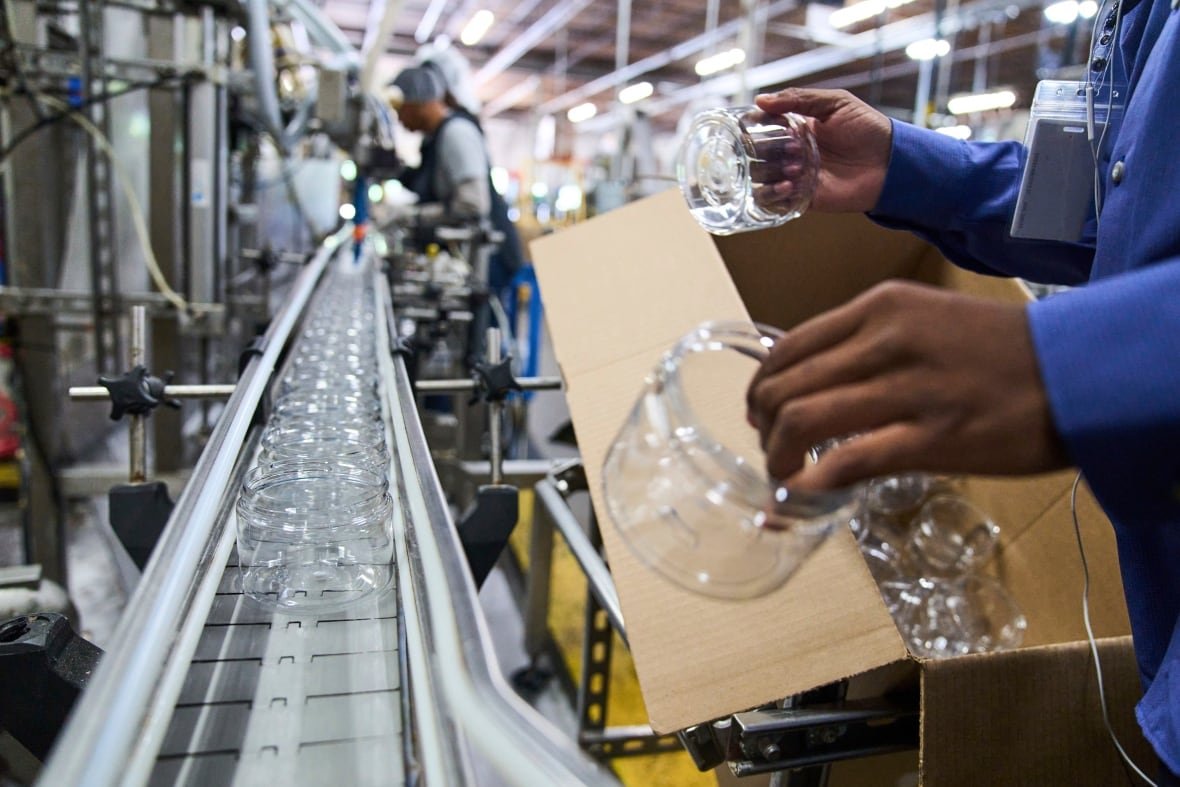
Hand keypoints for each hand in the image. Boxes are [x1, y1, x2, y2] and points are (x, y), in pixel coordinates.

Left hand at [745, 281, 1069, 488]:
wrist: (1081, 369)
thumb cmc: (1004, 349)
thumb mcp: (927, 320)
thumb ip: (870, 343)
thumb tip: (818, 382)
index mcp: (879, 308)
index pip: (788, 347)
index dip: (761, 386)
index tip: (760, 411)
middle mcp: (883, 340)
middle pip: (785, 386)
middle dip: (763, 425)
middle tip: (769, 449)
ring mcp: (906, 389)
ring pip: (801, 421)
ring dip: (777, 456)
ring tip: (782, 475)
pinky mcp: (930, 438)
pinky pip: (845, 462)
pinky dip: (808, 484)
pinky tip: (800, 496)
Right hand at [755, 88, 891, 212]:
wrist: (890, 162)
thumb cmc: (867, 129)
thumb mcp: (835, 102)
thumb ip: (799, 98)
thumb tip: (760, 100)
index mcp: (796, 128)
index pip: (762, 127)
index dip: (755, 127)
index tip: (753, 125)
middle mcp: (791, 153)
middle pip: (758, 154)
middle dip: (766, 151)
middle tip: (791, 149)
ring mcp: (796, 176)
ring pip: (762, 177)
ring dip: (770, 172)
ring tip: (795, 168)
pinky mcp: (803, 197)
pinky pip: (775, 201)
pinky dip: (773, 194)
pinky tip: (789, 184)